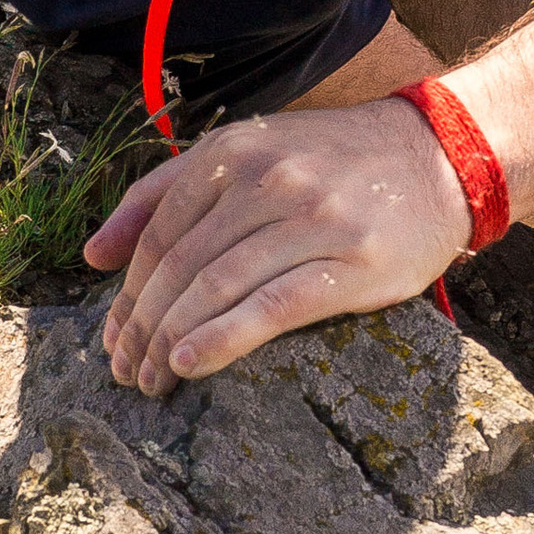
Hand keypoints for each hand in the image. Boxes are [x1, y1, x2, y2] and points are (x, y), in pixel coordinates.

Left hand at [84, 100, 468, 394]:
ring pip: (218, 286)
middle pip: (181, 265)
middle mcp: (268, 180)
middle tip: (124, 372)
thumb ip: (164, 193)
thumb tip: (92, 255)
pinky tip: (191, 363)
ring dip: (171, 341)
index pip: (159, 234)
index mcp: (233, 153)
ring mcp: (312, 219)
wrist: (441, 157)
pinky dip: (223, 337)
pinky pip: (272, 306)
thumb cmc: (332, 164)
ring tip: (150, 380)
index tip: (111, 339)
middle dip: (142, 325)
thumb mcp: (247, 153)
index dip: (127, 293)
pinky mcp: (353, 263)